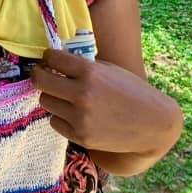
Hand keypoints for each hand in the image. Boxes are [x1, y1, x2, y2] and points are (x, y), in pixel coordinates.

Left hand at [31, 48, 180, 153]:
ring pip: (46, 102)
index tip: (47, 58)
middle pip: (41, 82)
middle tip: (42, 74)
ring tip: (64, 96)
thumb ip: (86, 67)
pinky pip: (55, 121)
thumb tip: (58, 62)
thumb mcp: (112, 71)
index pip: (53, 59)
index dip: (47, 57)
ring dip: (53, 97)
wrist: (151, 123)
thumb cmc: (133, 92)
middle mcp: (82, 94)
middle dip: (40, 75)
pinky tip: (74, 113)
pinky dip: (61, 116)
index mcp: (91, 72)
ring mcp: (79, 117)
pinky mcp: (79, 135)